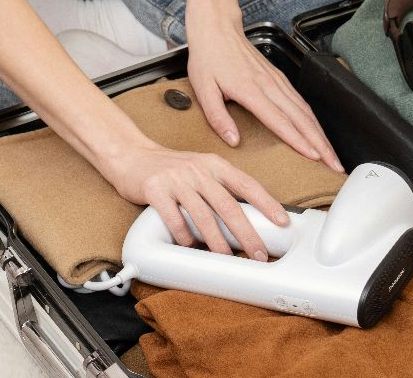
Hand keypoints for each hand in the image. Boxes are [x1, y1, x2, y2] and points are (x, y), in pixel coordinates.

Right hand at [99, 142, 288, 260]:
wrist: (130, 155)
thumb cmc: (169, 167)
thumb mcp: (199, 168)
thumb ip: (219, 186)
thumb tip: (245, 216)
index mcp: (214, 164)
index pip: (247, 184)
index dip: (267, 203)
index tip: (282, 221)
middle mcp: (198, 170)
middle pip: (228, 205)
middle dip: (246, 232)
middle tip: (258, 252)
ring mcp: (176, 179)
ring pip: (203, 216)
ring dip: (217, 241)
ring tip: (227, 257)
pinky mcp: (155, 189)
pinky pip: (173, 218)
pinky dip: (183, 235)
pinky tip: (190, 245)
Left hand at [185, 17, 343, 173]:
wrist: (217, 29)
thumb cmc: (209, 58)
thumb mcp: (203, 89)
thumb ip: (218, 117)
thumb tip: (233, 140)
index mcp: (251, 90)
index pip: (280, 120)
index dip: (298, 140)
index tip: (314, 156)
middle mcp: (269, 85)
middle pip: (301, 118)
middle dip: (321, 143)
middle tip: (334, 164)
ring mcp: (277, 80)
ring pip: (306, 110)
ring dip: (321, 133)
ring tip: (332, 154)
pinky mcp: (279, 77)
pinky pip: (301, 100)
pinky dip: (313, 119)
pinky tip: (318, 131)